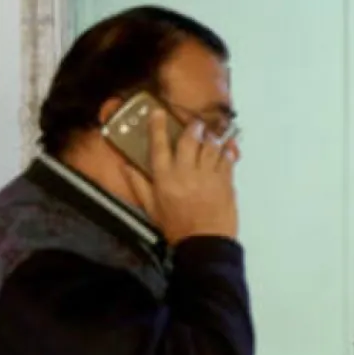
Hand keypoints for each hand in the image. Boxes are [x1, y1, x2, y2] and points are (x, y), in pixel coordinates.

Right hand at [125, 109, 239, 245]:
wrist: (204, 242)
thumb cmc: (176, 227)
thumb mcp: (151, 208)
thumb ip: (138, 185)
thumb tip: (125, 166)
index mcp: (164, 178)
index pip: (159, 145)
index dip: (158, 126)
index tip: (159, 112)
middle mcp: (186, 172)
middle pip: (189, 140)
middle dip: (193, 127)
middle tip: (195, 123)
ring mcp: (208, 175)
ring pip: (211, 146)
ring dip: (211, 137)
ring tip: (210, 134)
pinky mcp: (225, 181)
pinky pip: (227, 159)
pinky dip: (227, 150)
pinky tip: (227, 147)